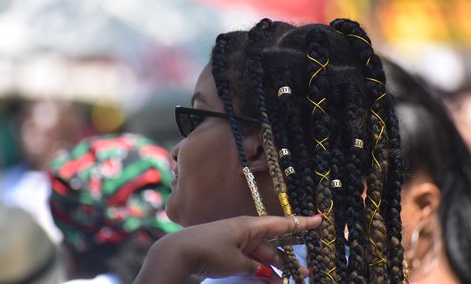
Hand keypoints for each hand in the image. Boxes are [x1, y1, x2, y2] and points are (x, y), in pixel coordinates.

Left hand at [134, 215, 322, 283]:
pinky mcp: (227, 253)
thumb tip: (266, 274)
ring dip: (272, 271)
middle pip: (272, 246)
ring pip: (261, 257)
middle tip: (305, 273)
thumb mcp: (237, 263)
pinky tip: (266, 281)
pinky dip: (257, 272)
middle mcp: (245, 232)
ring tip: (285, 283)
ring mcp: (236, 243)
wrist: (179, 252)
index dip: (301, 223)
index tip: (319, 220)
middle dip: (287, 260)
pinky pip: (249, 262)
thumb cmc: (209, 250)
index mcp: (250, 227)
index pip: (281, 224)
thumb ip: (255, 268)